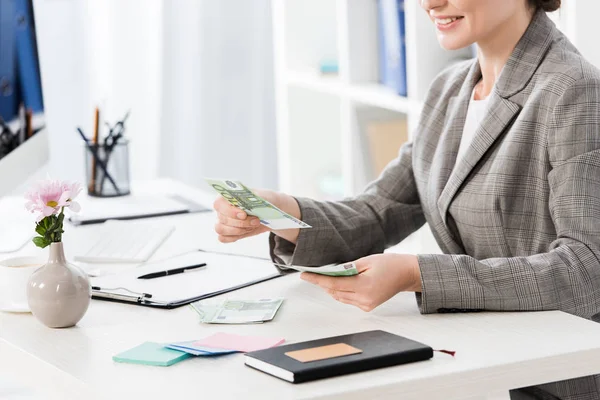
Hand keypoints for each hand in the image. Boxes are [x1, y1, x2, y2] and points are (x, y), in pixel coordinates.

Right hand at [213, 189, 301, 243]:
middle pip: (223, 219)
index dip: (230, 211)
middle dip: (241, 223)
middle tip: (256, 221)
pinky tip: (246, 231)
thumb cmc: (263, 202)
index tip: (244, 215)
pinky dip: (235, 236)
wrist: (268, 212)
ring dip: (239, 230)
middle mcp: (221, 209)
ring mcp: (222, 221)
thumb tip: (247, 203)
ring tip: (252, 226)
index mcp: (226, 196)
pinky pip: (223, 238)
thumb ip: (254, 198)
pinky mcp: (226, 232)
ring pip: (221, 229)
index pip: (219, 204)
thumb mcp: (262, 197)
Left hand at [300, 254, 421, 311]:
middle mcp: (364, 299)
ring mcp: (366, 305)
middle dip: (322, 283)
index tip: (305, 275)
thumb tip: (332, 272)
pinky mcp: (368, 307)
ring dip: (331, 288)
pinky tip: (339, 283)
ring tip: (323, 277)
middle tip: (311, 274)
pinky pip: (348, 300)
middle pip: (335, 292)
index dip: (317, 280)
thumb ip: (348, 267)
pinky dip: (341, 292)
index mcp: (364, 286)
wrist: (406, 274)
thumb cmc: (390, 264)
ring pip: (340, 297)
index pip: (334, 284)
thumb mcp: (367, 260)